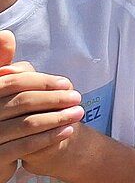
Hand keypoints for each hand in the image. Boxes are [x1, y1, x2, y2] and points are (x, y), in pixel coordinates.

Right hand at [0, 32, 84, 181]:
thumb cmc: (4, 113)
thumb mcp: (4, 88)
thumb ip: (4, 64)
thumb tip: (6, 36)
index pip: (15, 82)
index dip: (43, 81)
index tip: (67, 83)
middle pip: (23, 102)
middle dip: (55, 99)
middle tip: (78, 98)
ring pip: (26, 124)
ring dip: (57, 118)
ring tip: (79, 113)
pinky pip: (25, 146)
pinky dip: (49, 137)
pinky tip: (68, 130)